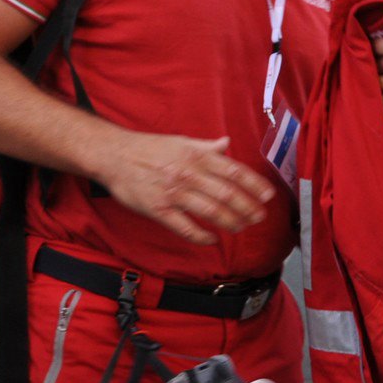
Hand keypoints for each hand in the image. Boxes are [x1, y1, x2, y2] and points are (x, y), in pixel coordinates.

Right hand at [97, 133, 275, 244]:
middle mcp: (188, 173)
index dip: (254, 185)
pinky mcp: (159, 209)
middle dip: (247, 208)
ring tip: (240, 227)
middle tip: (258, 217)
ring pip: (211, 212)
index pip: (233, 171)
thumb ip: (206, 146)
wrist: (114, 155)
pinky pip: (185, 227)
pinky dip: (202, 237)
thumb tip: (227, 143)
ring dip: (230, 222)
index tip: (268, 196)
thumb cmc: (148, 149)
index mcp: (196, 155)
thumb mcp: (180, 142)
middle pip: (227, 194)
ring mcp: (173, 192)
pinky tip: (212, 240)